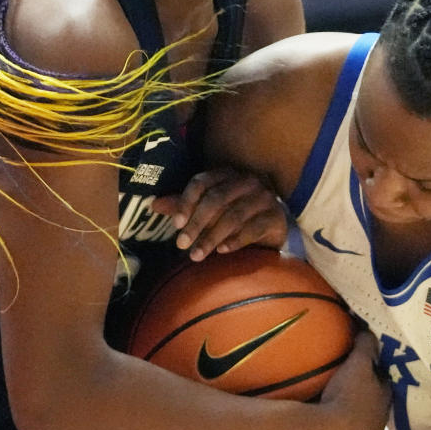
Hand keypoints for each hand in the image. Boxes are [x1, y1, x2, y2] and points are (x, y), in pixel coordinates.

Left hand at [153, 168, 288, 260]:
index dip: (186, 202)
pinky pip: (254, 228)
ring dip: (212, 237)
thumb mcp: (208, 209)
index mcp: (226, 174)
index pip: (202, 182)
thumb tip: (154, 205)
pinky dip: (236, 240)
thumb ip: (184, 206)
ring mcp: (264, 197)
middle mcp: (246, 181)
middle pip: (216, 199)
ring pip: (233, 216)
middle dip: (197, 223)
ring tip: (196, 255)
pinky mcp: (276, 216)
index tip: (175, 224)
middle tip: (181, 244)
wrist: (271, 227)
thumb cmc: (233, 215)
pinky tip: (222, 251)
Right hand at [319, 330, 390, 429]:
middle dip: (366, 392)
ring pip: (362, 420)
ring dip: (353, 411)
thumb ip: (365, 345)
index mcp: (386, 400)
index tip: (366, 363)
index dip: (377, 371)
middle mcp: (379, 422)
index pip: (385, 382)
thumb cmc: (348, 395)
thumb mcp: (358, 363)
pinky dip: (340, 424)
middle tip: (351, 381)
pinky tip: (329, 419)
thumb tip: (368, 330)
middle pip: (374, 402)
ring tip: (338, 399)